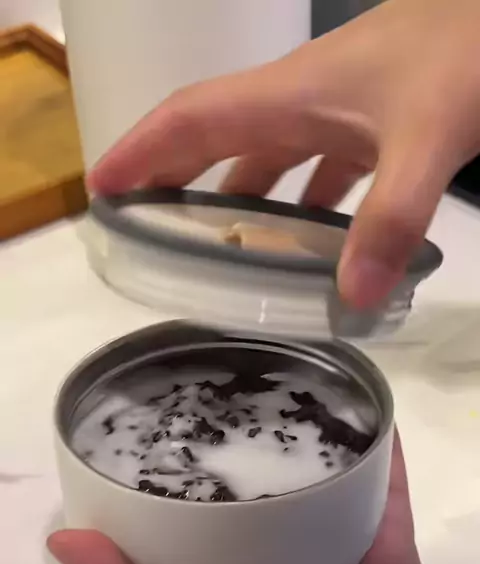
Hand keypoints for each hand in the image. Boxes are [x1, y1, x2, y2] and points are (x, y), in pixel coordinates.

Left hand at [48, 436, 450, 563]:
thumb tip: (62, 538)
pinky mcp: (384, 545)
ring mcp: (337, 553)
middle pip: (260, 501)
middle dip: (244, 457)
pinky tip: (370, 414)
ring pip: (321, 487)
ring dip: (311, 448)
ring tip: (293, 390)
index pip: (196, 529)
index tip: (157, 439)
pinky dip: (382, 457)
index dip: (174, 488)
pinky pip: (385, 491)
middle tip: (227, 402)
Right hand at [89, 0, 479, 306]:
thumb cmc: (464, 55)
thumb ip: (391, 216)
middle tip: (147, 226)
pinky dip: (304, 202)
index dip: (143, 151)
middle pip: (219, 138)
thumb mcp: (428, 137)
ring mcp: (339, 108)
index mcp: (291, 95)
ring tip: (218, 247)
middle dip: (175, 177)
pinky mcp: (373, 121)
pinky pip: (318, 167)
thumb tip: (351, 299)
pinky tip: (313, 241)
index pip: (193, 119)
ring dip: (239, 196)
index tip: (105, 190)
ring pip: (269, 156)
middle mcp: (304, 99)